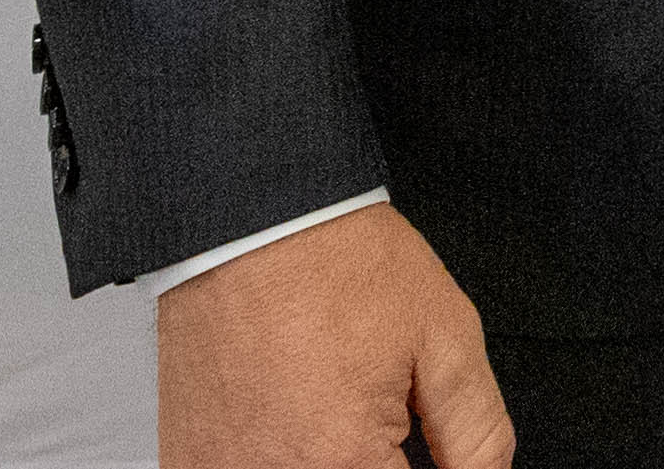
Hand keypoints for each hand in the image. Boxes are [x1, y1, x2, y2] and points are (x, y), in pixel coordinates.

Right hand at [158, 203, 513, 468]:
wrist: (251, 219)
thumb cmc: (338, 264)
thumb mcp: (447, 337)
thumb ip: (477, 435)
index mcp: (342, 462)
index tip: (426, 446)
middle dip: (377, 459)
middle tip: (379, 408)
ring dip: (328, 455)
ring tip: (330, 400)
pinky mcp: (187, 460)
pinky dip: (278, 452)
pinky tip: (291, 410)